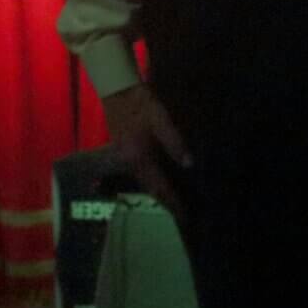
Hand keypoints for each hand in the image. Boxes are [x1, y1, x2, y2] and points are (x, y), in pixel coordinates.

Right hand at [100, 82, 192, 217]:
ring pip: (143, 182)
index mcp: (139, 158)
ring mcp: (123, 159)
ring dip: (157, 192)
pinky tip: (159, 181)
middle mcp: (129, 164)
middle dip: (164, 202)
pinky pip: (139, 173)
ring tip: (172, 203)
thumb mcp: (162, 121)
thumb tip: (189, 165)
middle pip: (149, 188)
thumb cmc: (142, 105)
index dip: (171, 201)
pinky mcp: (123, 152)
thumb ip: (175, 143)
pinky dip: (151, 181)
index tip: (182, 216)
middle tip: (180, 214)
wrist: (118, 91)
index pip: (158, 186)